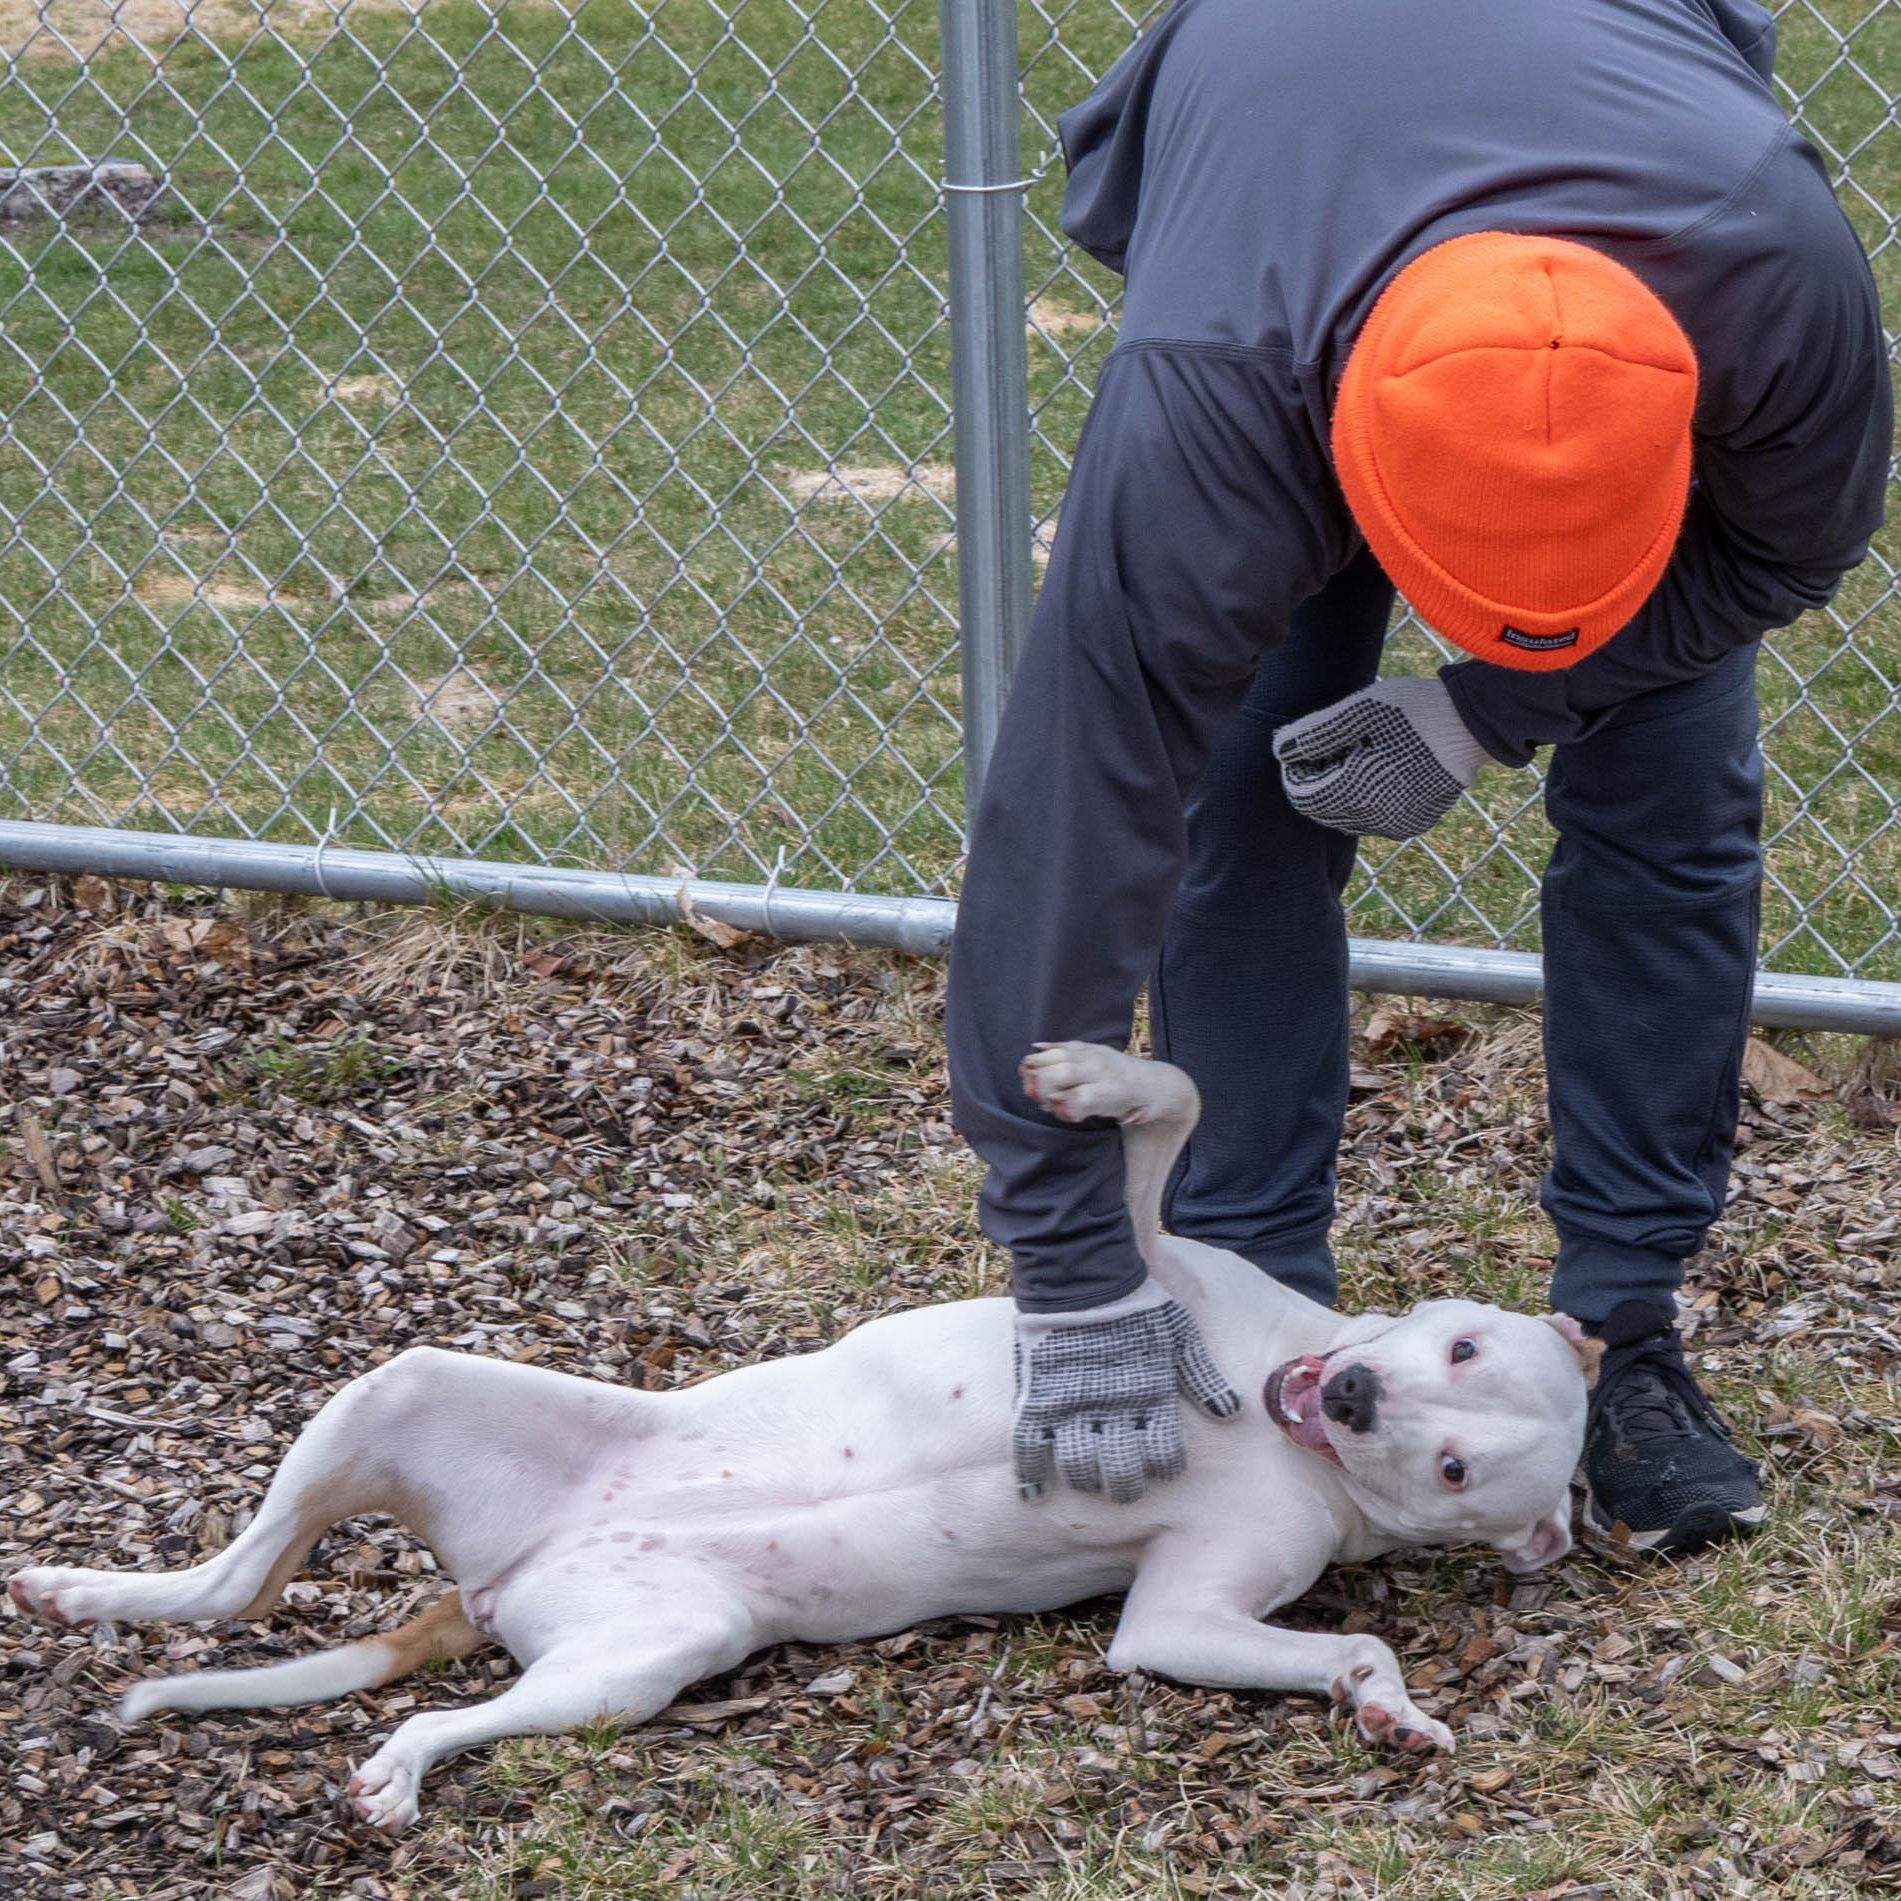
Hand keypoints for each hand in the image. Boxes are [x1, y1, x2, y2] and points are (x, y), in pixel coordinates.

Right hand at [1012, 1278, 1241, 1504]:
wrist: (1086, 1274)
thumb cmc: (1138, 1303)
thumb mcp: (1180, 1336)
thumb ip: (1203, 1379)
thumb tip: (1231, 1415)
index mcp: (1151, 1399)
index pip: (1164, 1458)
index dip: (1165, 1467)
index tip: (1161, 1466)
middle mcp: (1113, 1412)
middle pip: (1120, 1475)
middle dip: (1125, 1487)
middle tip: (1123, 1486)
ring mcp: (1072, 1407)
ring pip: (1078, 1468)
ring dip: (1085, 1479)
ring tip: (1088, 1478)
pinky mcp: (1039, 1397)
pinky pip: (1030, 1447)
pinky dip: (1031, 1475)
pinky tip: (1033, 1492)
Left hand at [1273, 676, 1493, 838]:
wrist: (1474, 724)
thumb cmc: (1416, 710)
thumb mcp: (1360, 710)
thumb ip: (1314, 732)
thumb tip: (1278, 750)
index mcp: (1357, 792)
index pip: (1302, 796)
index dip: (1296, 770)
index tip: (1308, 744)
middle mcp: (1375, 819)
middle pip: (1321, 809)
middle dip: (1317, 780)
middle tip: (1336, 745)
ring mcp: (1396, 825)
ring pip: (1345, 816)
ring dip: (1339, 790)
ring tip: (1358, 753)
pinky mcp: (1414, 824)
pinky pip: (1373, 819)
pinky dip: (1365, 799)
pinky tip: (1379, 767)